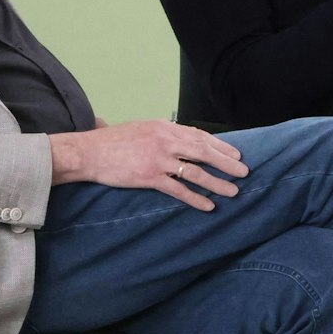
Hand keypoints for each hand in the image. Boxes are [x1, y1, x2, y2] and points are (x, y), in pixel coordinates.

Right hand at [50, 120, 247, 210]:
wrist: (89, 152)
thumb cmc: (113, 141)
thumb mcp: (142, 128)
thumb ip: (164, 133)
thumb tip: (183, 139)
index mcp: (165, 128)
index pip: (200, 136)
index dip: (221, 146)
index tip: (236, 153)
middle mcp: (166, 141)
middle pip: (204, 151)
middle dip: (227, 162)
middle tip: (244, 171)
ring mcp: (159, 159)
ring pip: (196, 172)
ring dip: (217, 183)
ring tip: (233, 191)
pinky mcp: (150, 177)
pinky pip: (179, 189)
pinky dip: (196, 198)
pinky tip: (208, 206)